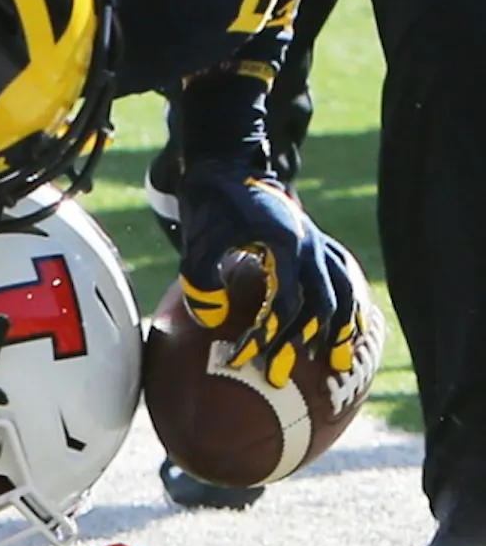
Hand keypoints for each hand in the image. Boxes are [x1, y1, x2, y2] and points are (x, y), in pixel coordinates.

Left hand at [177, 162, 357, 386]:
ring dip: (340, 328)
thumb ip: (201, 281)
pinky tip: (348, 326)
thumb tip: (213, 321)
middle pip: (319, 305)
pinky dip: (350, 302)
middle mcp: (309, 244)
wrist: (226, 169)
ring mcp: (317, 240)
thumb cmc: (208, 209)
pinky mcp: (316, 239)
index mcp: (283, 245)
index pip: (283, 304)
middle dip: (301, 344)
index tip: (240, 360)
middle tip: (281, 376)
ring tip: (336, 363)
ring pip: (343, 290)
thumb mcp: (195, 244)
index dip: (264, 336)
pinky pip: (344, 274)